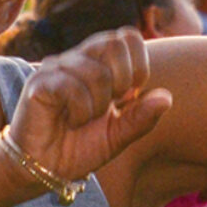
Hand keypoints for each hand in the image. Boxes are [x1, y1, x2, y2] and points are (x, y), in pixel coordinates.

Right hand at [7, 28, 171, 186]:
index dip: (138, 64)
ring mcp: (56, 68)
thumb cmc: (78, 148)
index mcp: (98, 64)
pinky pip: (72, 87)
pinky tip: (71, 122)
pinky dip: (80, 111)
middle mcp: (77, 59)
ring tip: (84, 120)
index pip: (127, 37)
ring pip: (96, 72)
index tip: (130, 94)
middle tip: (109, 106)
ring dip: (99, 105)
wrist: (44, 168)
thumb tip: (167, 98)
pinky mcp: (39, 84)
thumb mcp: (118, 135)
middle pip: (114, 43)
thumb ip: (141, 117)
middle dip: (122, 80)